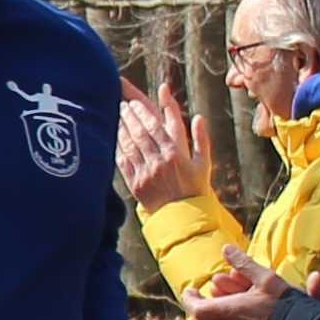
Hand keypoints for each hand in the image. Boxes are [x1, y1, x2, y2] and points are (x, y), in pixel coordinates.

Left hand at [116, 79, 215, 208]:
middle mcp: (160, 161)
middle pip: (141, 132)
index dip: (143, 112)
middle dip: (130, 116)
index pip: (157, 126)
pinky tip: (115, 135)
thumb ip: (201, 139)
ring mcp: (146, 172)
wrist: (181, 216)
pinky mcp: (135, 183)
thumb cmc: (194, 187)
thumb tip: (199, 117)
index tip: (135, 103)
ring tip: (118, 115)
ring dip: (122, 127)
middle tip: (123, 104)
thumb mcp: (204, 164)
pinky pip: (123, 160)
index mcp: (177, 154)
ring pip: (130, 144)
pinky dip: (118, 145)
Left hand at [180, 245, 306, 319]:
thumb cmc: (283, 305)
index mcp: (226, 312)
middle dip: (200, 305)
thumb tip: (226, 248)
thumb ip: (244, 264)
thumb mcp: (265, 278)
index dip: (190, 298)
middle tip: (200, 294)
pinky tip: (233, 313)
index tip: (190, 289)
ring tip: (218, 300)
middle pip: (202, 319)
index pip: (195, 308)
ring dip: (212, 313)